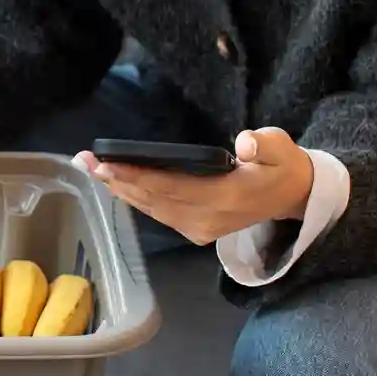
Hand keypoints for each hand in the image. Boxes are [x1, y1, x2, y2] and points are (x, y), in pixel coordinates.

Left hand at [77, 128, 314, 245]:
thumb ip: (263, 144)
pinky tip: (115, 183)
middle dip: (116, 180)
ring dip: (120, 189)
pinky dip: (135, 198)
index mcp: (225, 198)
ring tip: (90, 168)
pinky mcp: (196, 231)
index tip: (105, 163)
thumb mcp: (281, 148)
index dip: (135, 176)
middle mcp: (207, 219)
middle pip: (153, 199)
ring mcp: (200, 229)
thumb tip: (244, 144)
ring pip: (151, 209)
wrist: (292, 197)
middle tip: (84, 160)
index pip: (170, 186)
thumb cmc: (282, 165)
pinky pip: (158, 214)